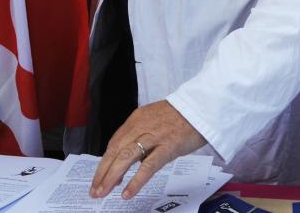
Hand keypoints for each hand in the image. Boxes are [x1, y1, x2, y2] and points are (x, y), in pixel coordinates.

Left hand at [90, 100, 205, 199]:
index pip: (114, 142)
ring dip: (112, 177)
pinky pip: (148, 166)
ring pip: (126, 158)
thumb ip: (142, 137)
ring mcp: (155, 136)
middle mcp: (142, 126)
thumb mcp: (156, 121)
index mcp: (137, 119)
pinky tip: (127, 192)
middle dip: (102, 172)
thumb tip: (129, 161)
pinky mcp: (168, 146)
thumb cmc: (183, 116)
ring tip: (103, 192)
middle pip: (115, 151)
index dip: (105, 162)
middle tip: (95, 190)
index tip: (99, 177)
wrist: (204, 107)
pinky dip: (135, 181)